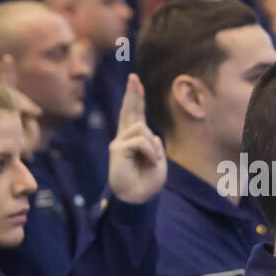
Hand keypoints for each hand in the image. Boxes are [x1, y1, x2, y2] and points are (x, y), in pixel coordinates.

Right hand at [107, 73, 164, 204]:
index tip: (135, 81)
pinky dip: (150, 152)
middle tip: (133, 77)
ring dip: (152, 146)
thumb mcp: (157, 159)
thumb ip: (153, 143)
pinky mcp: (117, 149)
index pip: (135, 115)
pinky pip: (141, 141)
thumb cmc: (147, 182)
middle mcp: (124, 138)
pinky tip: (148, 162)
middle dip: (132, 93)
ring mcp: (119, 143)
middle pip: (129, 111)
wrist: (137, 199)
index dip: (135, 98)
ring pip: (142, 128)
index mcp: (134, 140)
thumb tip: (147, 133)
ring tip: (151, 161)